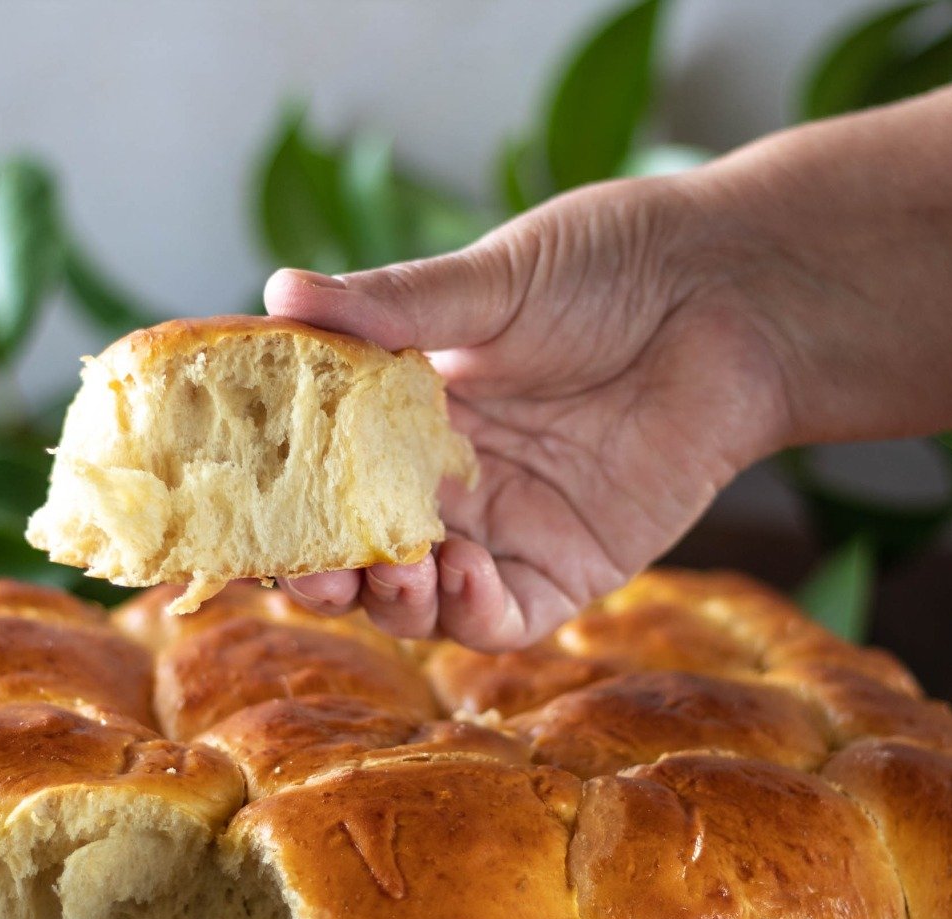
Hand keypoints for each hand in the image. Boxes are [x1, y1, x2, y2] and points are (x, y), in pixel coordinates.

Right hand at [265, 176, 790, 650]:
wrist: (730, 295)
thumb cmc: (609, 267)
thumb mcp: (489, 280)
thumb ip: (392, 305)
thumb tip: (279, 290)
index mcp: (406, 413)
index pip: (316, 471)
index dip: (268, 497)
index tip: (222, 511)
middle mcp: (445, 481)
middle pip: (354, 551)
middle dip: (314, 570)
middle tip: (289, 565)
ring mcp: (503, 531)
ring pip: (415, 599)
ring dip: (385, 598)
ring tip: (383, 567)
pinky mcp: (567, 569)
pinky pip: (500, 618)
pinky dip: (467, 611)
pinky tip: (457, 570)